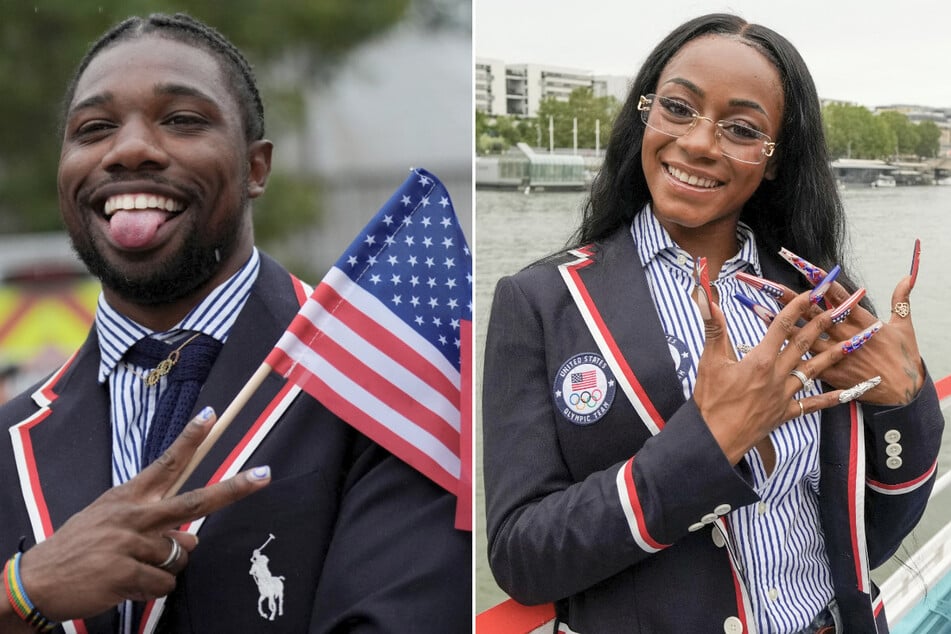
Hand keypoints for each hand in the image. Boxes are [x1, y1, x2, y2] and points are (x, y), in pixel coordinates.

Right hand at [15, 407, 270, 621]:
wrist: (38, 580)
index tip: (212, 416)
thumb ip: (150, 520)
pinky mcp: (126, 573)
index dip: (190, 439)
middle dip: (234, 488)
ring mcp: (131, 543)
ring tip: (132, 568)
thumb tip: (190, 534)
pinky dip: (152, 588)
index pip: (166, 463)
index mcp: (129, 497)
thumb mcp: (108, 518)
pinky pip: (165, 582)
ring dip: (165, 566)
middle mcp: (134, 515)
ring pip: (182, 554)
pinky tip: (127, 585)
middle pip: (196, 502)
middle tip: (265, 475)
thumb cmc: (79, 548)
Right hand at [692, 259, 871, 464]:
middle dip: (821, 323)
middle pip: (803, 344)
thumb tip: (706, 298)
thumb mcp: (708, 361)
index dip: (796, 307)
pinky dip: (831, 398)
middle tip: (839, 308)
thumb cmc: (710, 401)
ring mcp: (784, 395)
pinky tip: (847, 392)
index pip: (781, 326)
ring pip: (814, 370)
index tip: (811, 292)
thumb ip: (713, 328)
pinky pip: (813, 404)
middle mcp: (777, 375)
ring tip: (853, 342)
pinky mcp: (785, 413)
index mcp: (759, 360)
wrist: (715, 439)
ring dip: (834, 354)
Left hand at [767, 242, 923, 403]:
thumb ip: (901, 300)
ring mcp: (834, 355)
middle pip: (810, 311)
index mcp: (861, 320)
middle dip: (786, 296)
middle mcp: (844, 335)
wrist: (904, 392)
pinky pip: (802, 363)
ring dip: (777, 323)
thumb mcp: (903, 326)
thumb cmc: (904, 357)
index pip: (836, 294)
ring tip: (754, 308)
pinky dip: (786, 355)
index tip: (801, 264)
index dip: (819, 279)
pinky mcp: (829, 374)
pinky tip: (767, 348)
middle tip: (763, 282)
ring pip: (800, 337)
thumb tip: (907, 277)